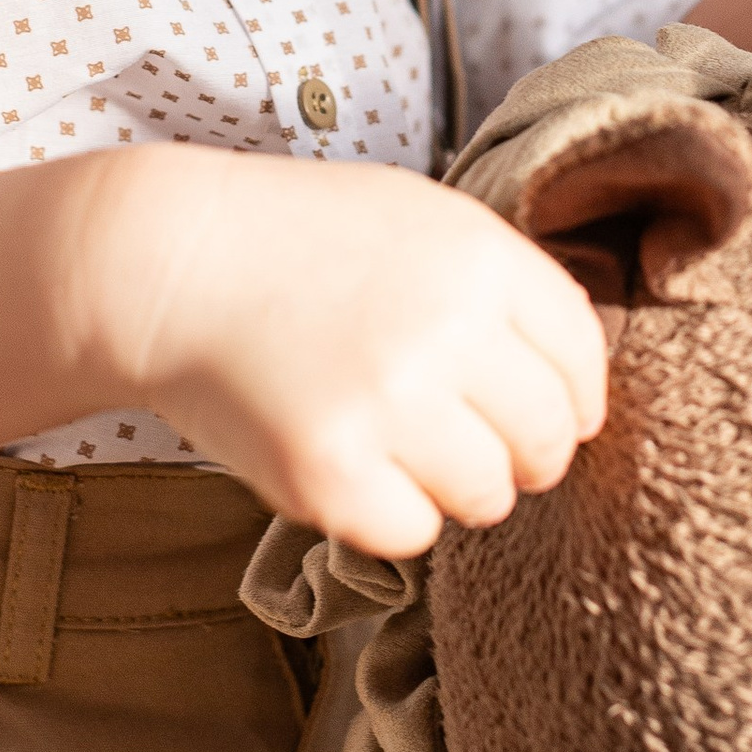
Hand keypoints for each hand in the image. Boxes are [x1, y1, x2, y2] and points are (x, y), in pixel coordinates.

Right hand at [71, 150, 607, 558]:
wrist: (167, 260)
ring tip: (393, 440)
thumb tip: (578, 377)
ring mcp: (387, 405)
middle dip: (518, 451)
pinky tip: (346, 459)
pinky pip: (413, 533)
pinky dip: (386, 511)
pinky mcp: (329, 472)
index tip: (538, 408)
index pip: (584, 361)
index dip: (571, 397)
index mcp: (480, 259)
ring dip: (452, 483)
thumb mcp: (419, 219)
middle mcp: (447, 330)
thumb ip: (503, 285)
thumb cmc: (296, 239)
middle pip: (548, 440)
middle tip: (462, 435)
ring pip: (487, 496)